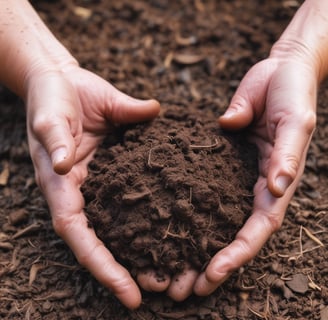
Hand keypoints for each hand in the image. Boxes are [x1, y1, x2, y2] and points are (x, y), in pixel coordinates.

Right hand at [26, 65, 159, 308]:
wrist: (61, 81)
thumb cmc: (53, 96)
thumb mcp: (52, 114)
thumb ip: (56, 137)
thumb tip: (64, 162)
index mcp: (61, 182)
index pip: (78, 233)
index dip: (100, 265)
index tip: (128, 293)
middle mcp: (80, 188)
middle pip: (100, 239)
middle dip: (124, 270)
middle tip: (161, 291)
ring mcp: (99, 180)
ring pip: (118, 223)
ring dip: (140, 249)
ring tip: (174, 271)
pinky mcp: (116, 167)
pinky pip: (132, 195)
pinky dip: (147, 216)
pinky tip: (171, 227)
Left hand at [137, 42, 318, 299]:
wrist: (282, 71)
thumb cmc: (291, 91)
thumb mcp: (294, 118)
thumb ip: (286, 150)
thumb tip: (275, 185)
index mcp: (278, 178)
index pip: (260, 225)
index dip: (239, 252)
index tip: (213, 272)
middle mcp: (258, 183)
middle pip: (236, 232)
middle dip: (215, 262)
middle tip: (185, 288)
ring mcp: (238, 174)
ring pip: (219, 218)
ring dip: (199, 247)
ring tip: (173, 272)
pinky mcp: (222, 161)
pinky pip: (206, 190)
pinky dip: (191, 213)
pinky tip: (169, 226)